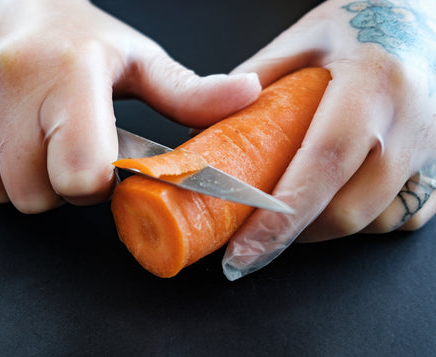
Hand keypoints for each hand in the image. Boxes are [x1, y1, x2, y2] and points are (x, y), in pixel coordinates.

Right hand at [0, 0, 259, 212]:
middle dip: (58, 182)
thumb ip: (189, 91)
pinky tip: (3, 128)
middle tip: (65, 142)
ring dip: (25, 174)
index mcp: (69, 76)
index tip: (98, 161)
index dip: (93, 181)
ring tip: (35, 131)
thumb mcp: (136, 58)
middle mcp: (10, 87)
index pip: (82, 174)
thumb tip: (247, 96)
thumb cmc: (73, 33)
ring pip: (1, 190)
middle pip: (37, 194)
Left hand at [223, 0, 435, 279]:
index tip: (243, 253)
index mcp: (371, 85)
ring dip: (325, 227)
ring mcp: (430, 147)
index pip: (320, 167)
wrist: (421, 16)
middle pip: (347, 211)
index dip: (278, 219)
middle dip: (294, 234)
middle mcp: (408, 122)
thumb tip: (210, 126)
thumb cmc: (360, 21)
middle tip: (254, 235)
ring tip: (290, 211)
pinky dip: (362, 220)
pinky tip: (335, 200)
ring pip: (374, 222)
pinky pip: (402, 216)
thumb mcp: (302, 39)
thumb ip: (255, 81)